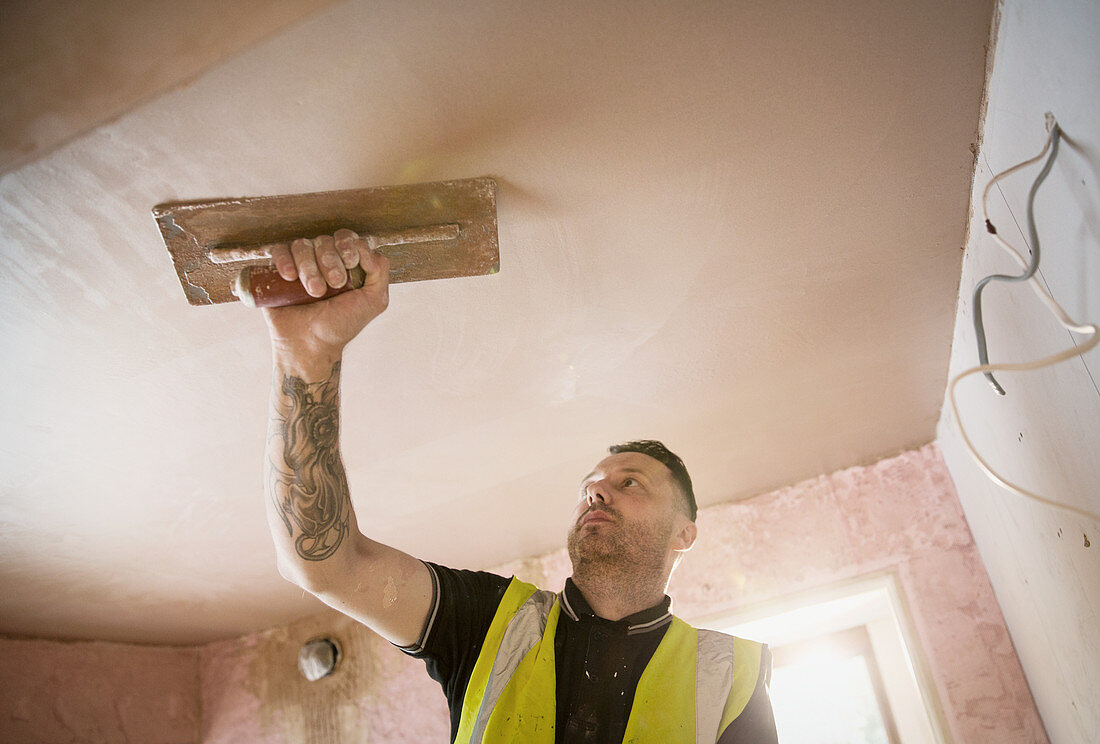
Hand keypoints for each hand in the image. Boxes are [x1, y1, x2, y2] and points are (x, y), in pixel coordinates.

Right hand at [261, 229, 389, 365]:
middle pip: (325, 240)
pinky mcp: (277, 271)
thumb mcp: (374, 301)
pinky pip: (279, 251)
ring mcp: (300, 264)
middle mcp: (323, 260)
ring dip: (309, 268)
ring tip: (314, 292)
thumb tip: (366, 247)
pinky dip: (284, 260)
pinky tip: (290, 278)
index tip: (350, 264)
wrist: (310, 345)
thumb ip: (380, 271)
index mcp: (345, 263)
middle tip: (333, 285)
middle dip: (330, 261)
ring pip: (302, 245)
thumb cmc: (341, 325)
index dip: (347, 245)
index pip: (346, 237)